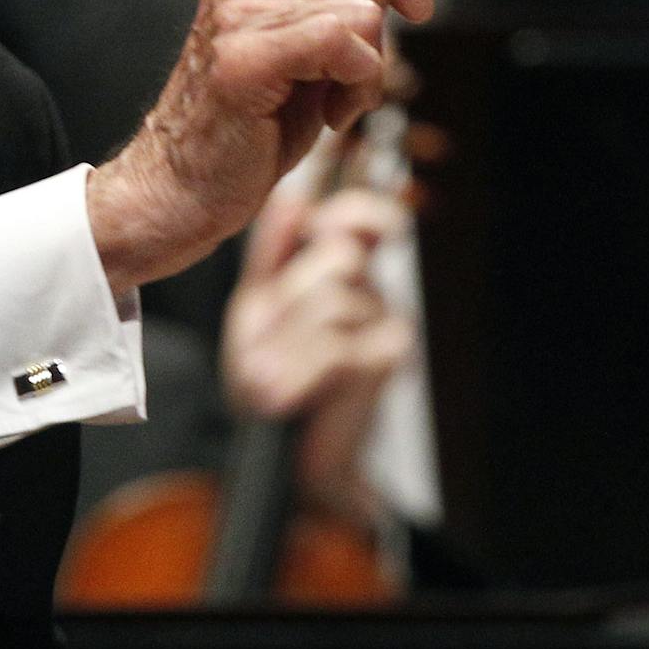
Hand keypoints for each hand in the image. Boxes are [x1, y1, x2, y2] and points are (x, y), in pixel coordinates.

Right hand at [84, 0, 430, 291]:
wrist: (189, 183)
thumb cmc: (258, 117)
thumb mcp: (316, 39)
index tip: (416, 6)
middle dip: (380, 37)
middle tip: (344, 80)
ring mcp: (237, 12)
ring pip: (363, 11)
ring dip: (368, 71)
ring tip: (329, 100)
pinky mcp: (243, 57)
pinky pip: (340, 41)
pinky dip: (356, 86)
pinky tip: (329, 115)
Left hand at [223, 182, 414, 518]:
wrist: (281, 451)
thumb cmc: (269, 376)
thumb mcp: (256, 307)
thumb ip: (272, 252)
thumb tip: (297, 196)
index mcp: (336, 269)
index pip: (360, 216)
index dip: (356, 208)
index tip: (325, 220)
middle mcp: (370, 289)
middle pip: (337, 256)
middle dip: (288, 302)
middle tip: (259, 350)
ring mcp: (387, 322)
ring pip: (334, 303)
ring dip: (285, 347)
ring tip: (267, 380)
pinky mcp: (392, 360)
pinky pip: (339, 347)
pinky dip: (300, 373)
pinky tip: (285, 396)